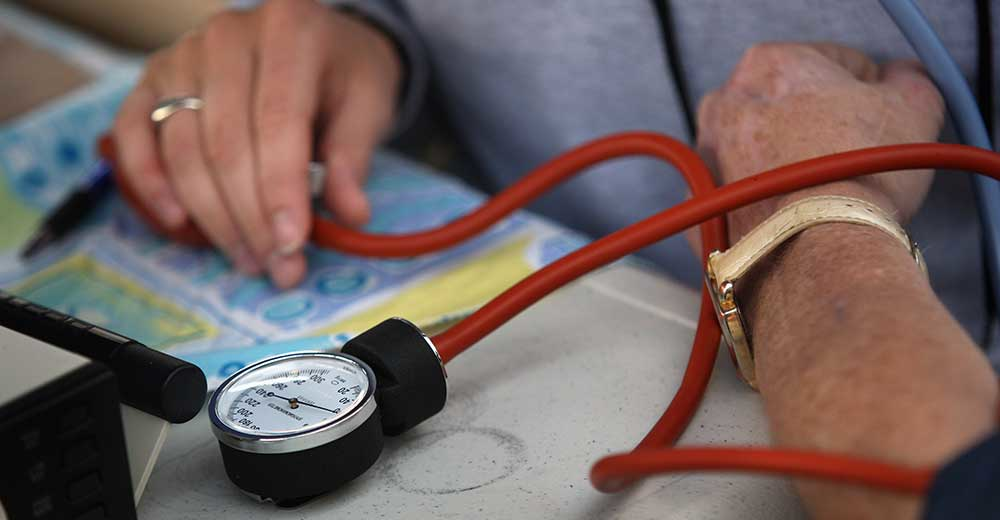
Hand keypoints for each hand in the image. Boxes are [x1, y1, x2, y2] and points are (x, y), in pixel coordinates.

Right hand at [112, 0, 400, 287]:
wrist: (316, 39)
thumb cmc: (343, 75)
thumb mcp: (369, 104)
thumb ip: (355, 156)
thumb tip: (351, 214)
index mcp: (291, 31)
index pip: (278, 122)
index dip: (281, 191)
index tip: (292, 246)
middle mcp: (228, 36)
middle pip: (226, 145)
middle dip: (251, 219)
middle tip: (278, 267)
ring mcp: (183, 54)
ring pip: (183, 149)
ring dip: (212, 217)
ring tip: (248, 258)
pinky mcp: (152, 77)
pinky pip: (133, 133)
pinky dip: (149, 182)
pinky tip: (178, 221)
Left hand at [696, 42, 944, 241]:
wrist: (815, 253)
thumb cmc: (856, 176)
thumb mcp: (914, 107)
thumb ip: (907, 79)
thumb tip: (900, 81)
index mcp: (768, 64)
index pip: (834, 63)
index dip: (870, 92)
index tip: (882, 120)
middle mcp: (723, 105)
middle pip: (790, 107)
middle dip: (823, 128)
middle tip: (857, 160)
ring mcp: (707, 160)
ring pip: (765, 153)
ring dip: (793, 166)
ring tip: (831, 193)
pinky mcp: (705, 211)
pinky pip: (748, 196)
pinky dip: (770, 204)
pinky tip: (802, 218)